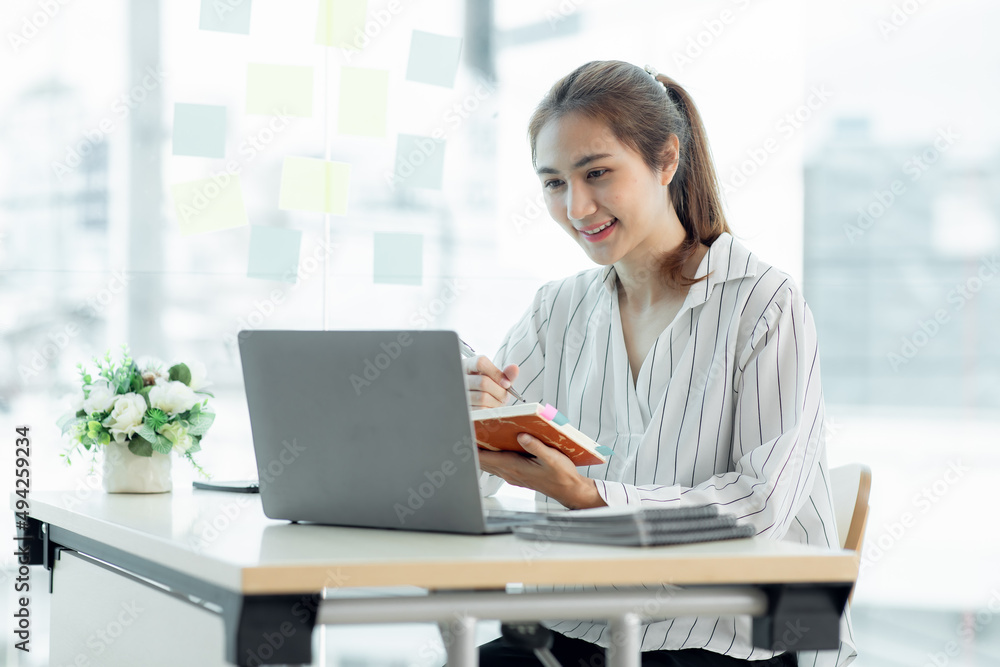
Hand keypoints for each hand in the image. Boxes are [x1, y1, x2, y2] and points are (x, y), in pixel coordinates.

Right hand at [463, 355, 518, 408]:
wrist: (480, 404)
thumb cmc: (490, 388)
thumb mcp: (498, 379)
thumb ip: (506, 374)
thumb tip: (515, 368)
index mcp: (468, 365)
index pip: (480, 363)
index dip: (496, 373)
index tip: (507, 384)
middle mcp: (460, 378)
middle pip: (483, 382)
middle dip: (500, 391)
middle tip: (504, 396)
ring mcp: (460, 393)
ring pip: (483, 397)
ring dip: (496, 402)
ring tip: (498, 401)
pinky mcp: (464, 408)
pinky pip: (480, 410)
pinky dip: (491, 410)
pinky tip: (491, 408)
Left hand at [477, 433, 606, 509]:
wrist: (568, 490)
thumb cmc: (562, 475)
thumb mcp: (552, 458)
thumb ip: (536, 446)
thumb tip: (522, 436)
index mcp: (516, 467)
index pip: (487, 457)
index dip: (474, 448)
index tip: (465, 438)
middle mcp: (510, 473)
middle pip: (483, 461)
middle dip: (473, 449)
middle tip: (464, 434)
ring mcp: (512, 475)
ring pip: (489, 464)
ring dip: (480, 454)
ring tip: (473, 439)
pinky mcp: (516, 475)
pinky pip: (496, 466)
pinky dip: (490, 458)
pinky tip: (491, 449)